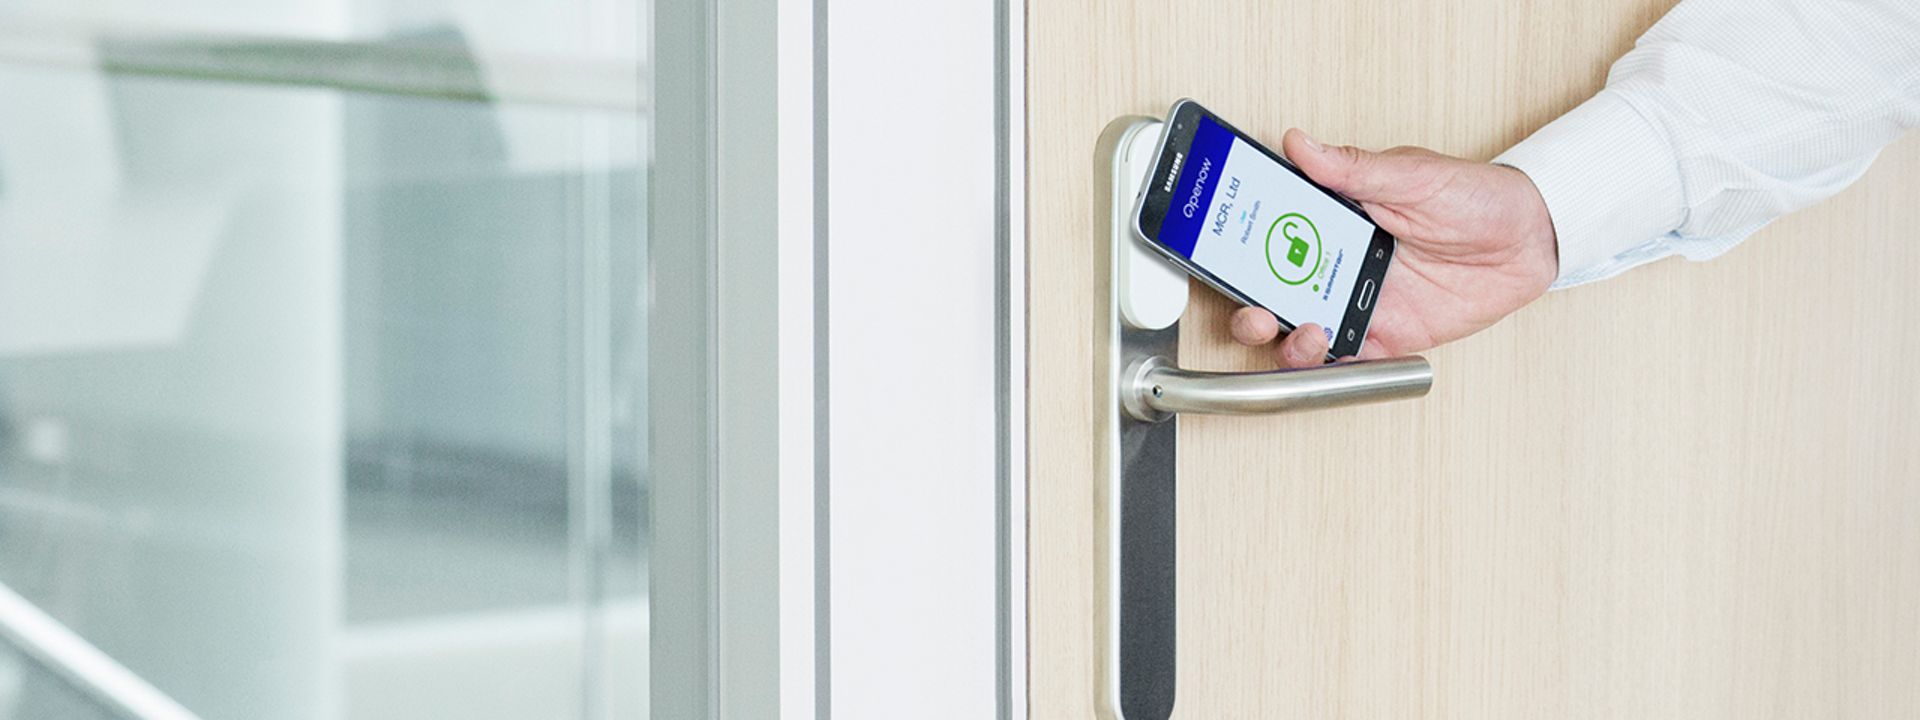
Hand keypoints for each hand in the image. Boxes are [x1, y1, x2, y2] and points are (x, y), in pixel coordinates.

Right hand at [1229, 129, 1559, 367]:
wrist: (1533, 239)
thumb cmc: (1477, 197)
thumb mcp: (1413, 173)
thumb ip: (1354, 168)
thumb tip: (1302, 144)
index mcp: (1335, 220)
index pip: (1271, 234)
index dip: (1240, 247)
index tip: (1221, 253)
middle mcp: (1338, 263)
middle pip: (1273, 292)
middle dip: (1250, 307)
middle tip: (1254, 310)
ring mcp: (1359, 302)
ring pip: (1301, 331)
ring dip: (1287, 340)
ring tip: (1305, 331)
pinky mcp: (1387, 336)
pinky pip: (1346, 360)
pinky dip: (1328, 366)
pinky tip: (1330, 354)